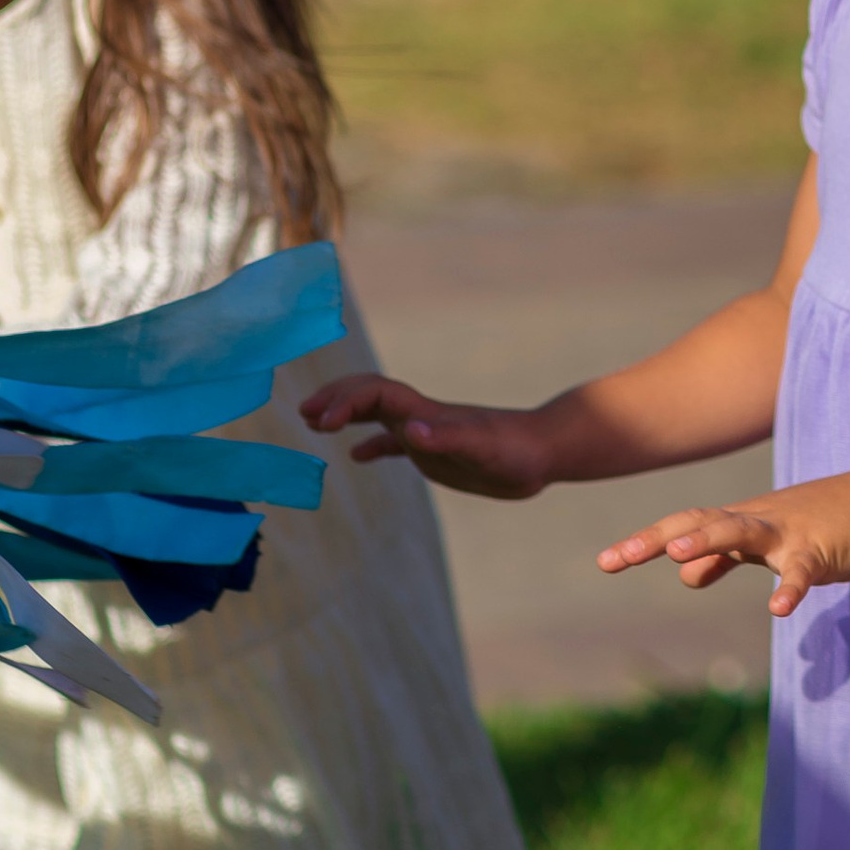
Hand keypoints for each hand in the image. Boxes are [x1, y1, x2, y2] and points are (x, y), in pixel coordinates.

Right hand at [302, 372, 553, 499]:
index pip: (376, 394)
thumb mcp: (483, 448)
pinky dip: (372, 445)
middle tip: (305, 413)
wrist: (544, 452)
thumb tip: (408, 431)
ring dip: (346, 413)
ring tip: (315, 423)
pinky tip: (357, 456)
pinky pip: (395, 442)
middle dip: (336, 398)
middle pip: (369, 394)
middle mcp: (422, 417)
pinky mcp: (436, 450)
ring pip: (377, 414)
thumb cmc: (518, 450)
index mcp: (427, 413)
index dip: (345, 401)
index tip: (320, 420)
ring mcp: (428, 432)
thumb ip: (447, 437)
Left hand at [595, 472, 849, 616]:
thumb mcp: (760, 541)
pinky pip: (801, 571)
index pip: (682, 527)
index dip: (645, 541)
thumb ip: (721, 557)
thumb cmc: (811, 524)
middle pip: (698, 523)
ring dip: (709, 541)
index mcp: (736, 521)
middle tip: (616, 557)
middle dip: (656, 539)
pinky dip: (789, 587)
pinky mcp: (818, 552)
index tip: (606, 561)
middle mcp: (753, 521)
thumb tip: (684, 576)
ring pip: (741, 532)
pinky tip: (778, 609)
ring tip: (677, 555)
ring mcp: (785, 533)